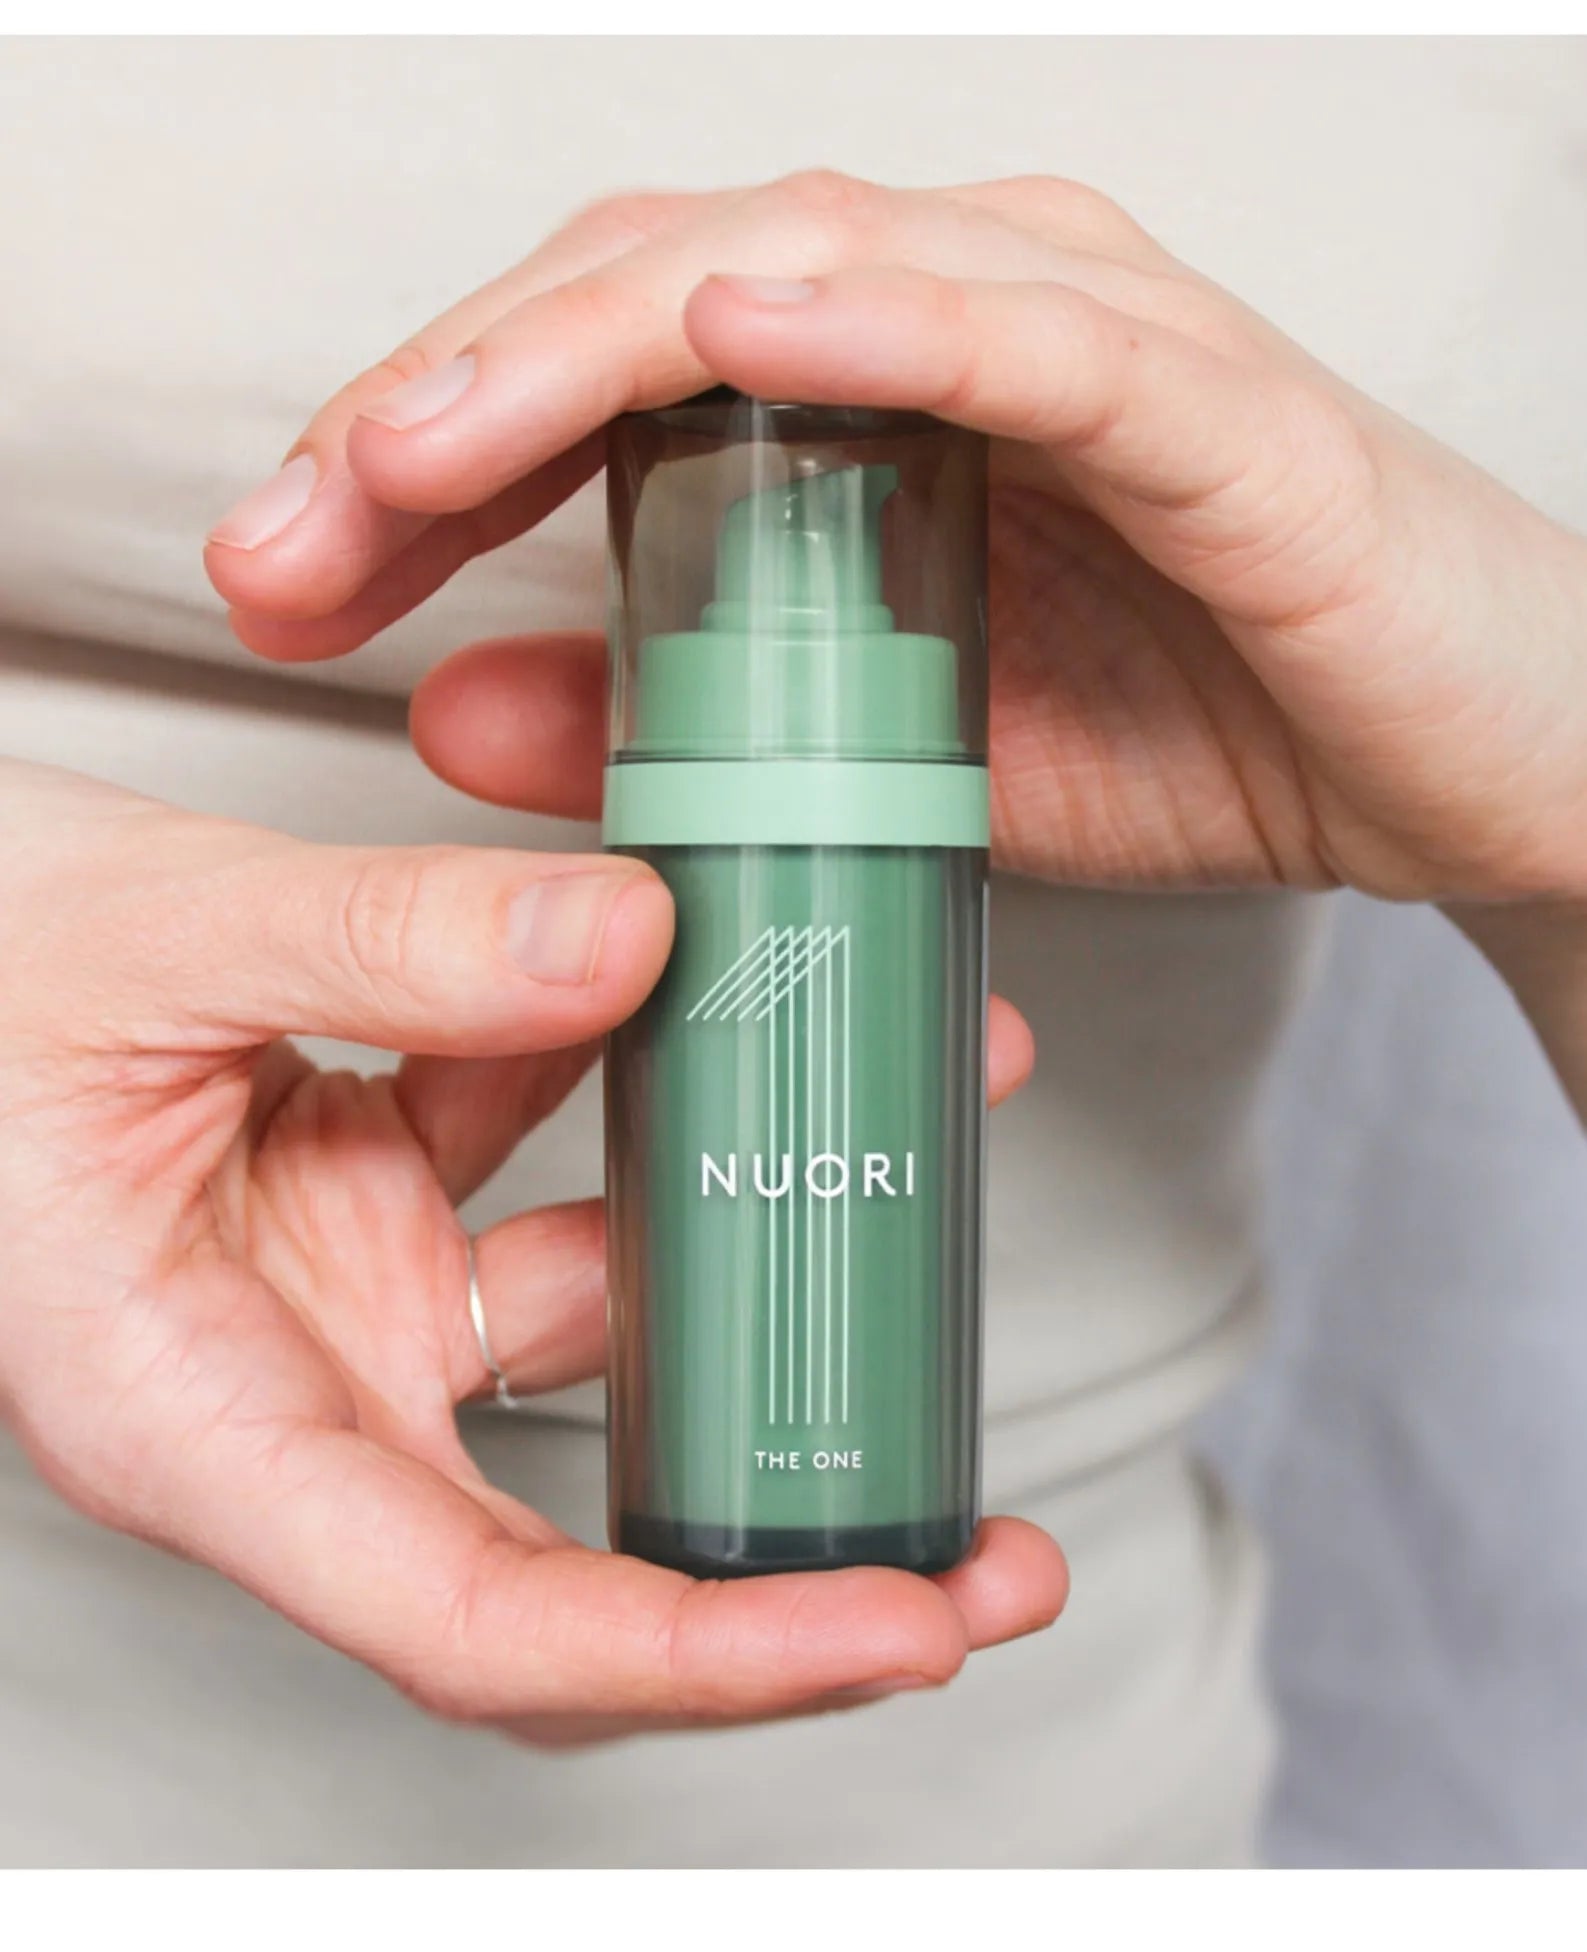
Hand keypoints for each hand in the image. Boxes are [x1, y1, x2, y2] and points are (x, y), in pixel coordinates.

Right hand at [0, 759, 1062, 1741]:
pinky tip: (740, 1005)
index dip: (697, 1656)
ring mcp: (348, 1299)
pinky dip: (646, 1098)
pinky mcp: (377, 1201)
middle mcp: (295, 1395)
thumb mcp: (153, 949)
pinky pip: (547, 1169)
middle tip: (987, 1553)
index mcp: (199, 1426)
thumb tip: (636, 937)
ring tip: (914, 1157)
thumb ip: (387, 942)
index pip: (474, 1623)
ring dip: (764, 1262)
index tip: (894, 1630)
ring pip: (600, 1329)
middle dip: (792, 1568)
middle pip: (580, 1561)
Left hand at [209, 171, 1586, 915]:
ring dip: (585, 345)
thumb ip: (690, 732)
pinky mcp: (1206, 400)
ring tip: (420, 443)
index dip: (419, 449)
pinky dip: (880, 326)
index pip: (595, 370)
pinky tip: (737, 340)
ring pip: (795, 270)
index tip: (284, 574)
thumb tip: (459, 709)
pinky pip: (1022, 329)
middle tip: (290, 533)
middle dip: (441, 400)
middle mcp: (956, 312)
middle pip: (644, 291)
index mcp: (871, 391)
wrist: (1470, 771)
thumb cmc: (1212, 731)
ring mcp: (1083, 330)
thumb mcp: (897, 765)